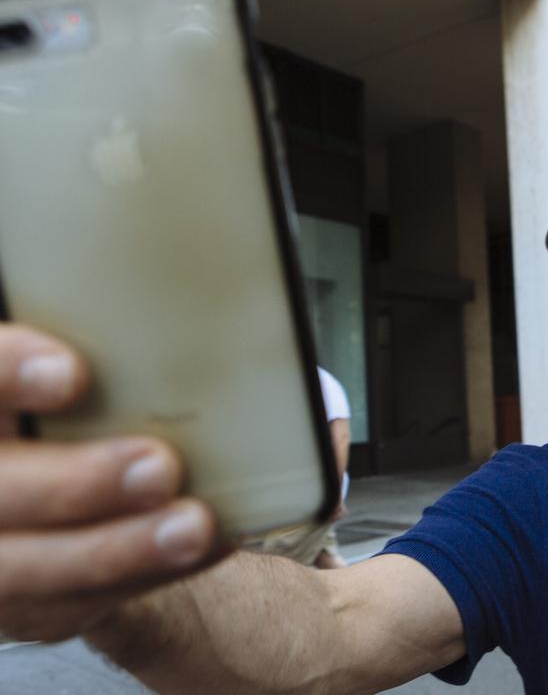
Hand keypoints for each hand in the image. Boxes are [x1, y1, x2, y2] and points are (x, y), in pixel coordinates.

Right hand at [0, 324, 218, 641]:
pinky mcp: (24, 603)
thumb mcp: (43, 371)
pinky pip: (80, 603)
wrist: (29, 497)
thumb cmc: (50, 415)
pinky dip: (150, 575)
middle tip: (157, 466)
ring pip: (31, 569)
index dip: (4, 375)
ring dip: (121, 549)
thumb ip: (70, 324)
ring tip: (194, 524)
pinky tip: (210, 543)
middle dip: (76, 485)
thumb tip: (139, 261)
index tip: (71, 374)